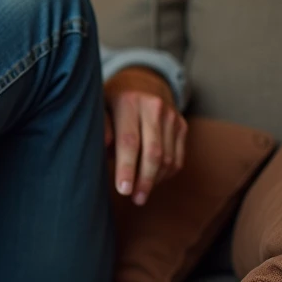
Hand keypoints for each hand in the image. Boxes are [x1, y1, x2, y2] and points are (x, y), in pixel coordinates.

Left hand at [104, 67, 187, 205]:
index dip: (126, 168)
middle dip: (144, 180)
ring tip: (140, 195)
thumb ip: (100, 127)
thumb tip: (104, 147)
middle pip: (153, 152)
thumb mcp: (98, 107)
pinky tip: (152, 181)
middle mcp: (153, 107)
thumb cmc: (111, 101)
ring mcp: (171, 115)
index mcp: (128, 101)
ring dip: (154, 180)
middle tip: (135, 199)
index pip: (129, 141)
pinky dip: (165, 173)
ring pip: (167, 157)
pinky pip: (177, 157)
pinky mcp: (182, 125)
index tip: (123, 190)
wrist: (141, 81)